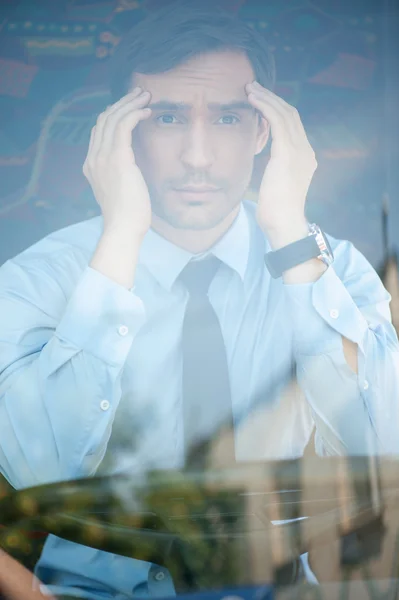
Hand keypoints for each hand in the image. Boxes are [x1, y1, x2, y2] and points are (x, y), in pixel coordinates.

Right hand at [83, 87, 152, 237]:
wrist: (123, 227)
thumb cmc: (127, 215)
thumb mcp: (119, 190)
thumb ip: (119, 174)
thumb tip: (130, 165)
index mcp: (91, 164)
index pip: (99, 130)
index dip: (114, 114)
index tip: (131, 107)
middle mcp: (93, 157)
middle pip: (104, 118)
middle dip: (122, 102)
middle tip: (140, 92)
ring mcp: (103, 157)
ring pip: (113, 117)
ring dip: (130, 102)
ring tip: (146, 95)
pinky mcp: (118, 158)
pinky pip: (124, 125)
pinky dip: (135, 113)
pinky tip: (147, 111)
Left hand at [245, 81, 316, 243]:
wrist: (283, 224)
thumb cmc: (275, 211)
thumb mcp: (276, 183)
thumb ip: (275, 168)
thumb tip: (262, 160)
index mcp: (304, 157)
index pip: (293, 124)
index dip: (277, 109)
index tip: (260, 100)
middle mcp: (306, 150)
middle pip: (291, 114)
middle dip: (272, 97)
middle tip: (254, 87)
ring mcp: (299, 151)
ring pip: (285, 113)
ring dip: (266, 98)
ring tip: (250, 89)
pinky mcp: (287, 154)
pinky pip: (277, 122)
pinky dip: (265, 108)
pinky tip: (252, 101)